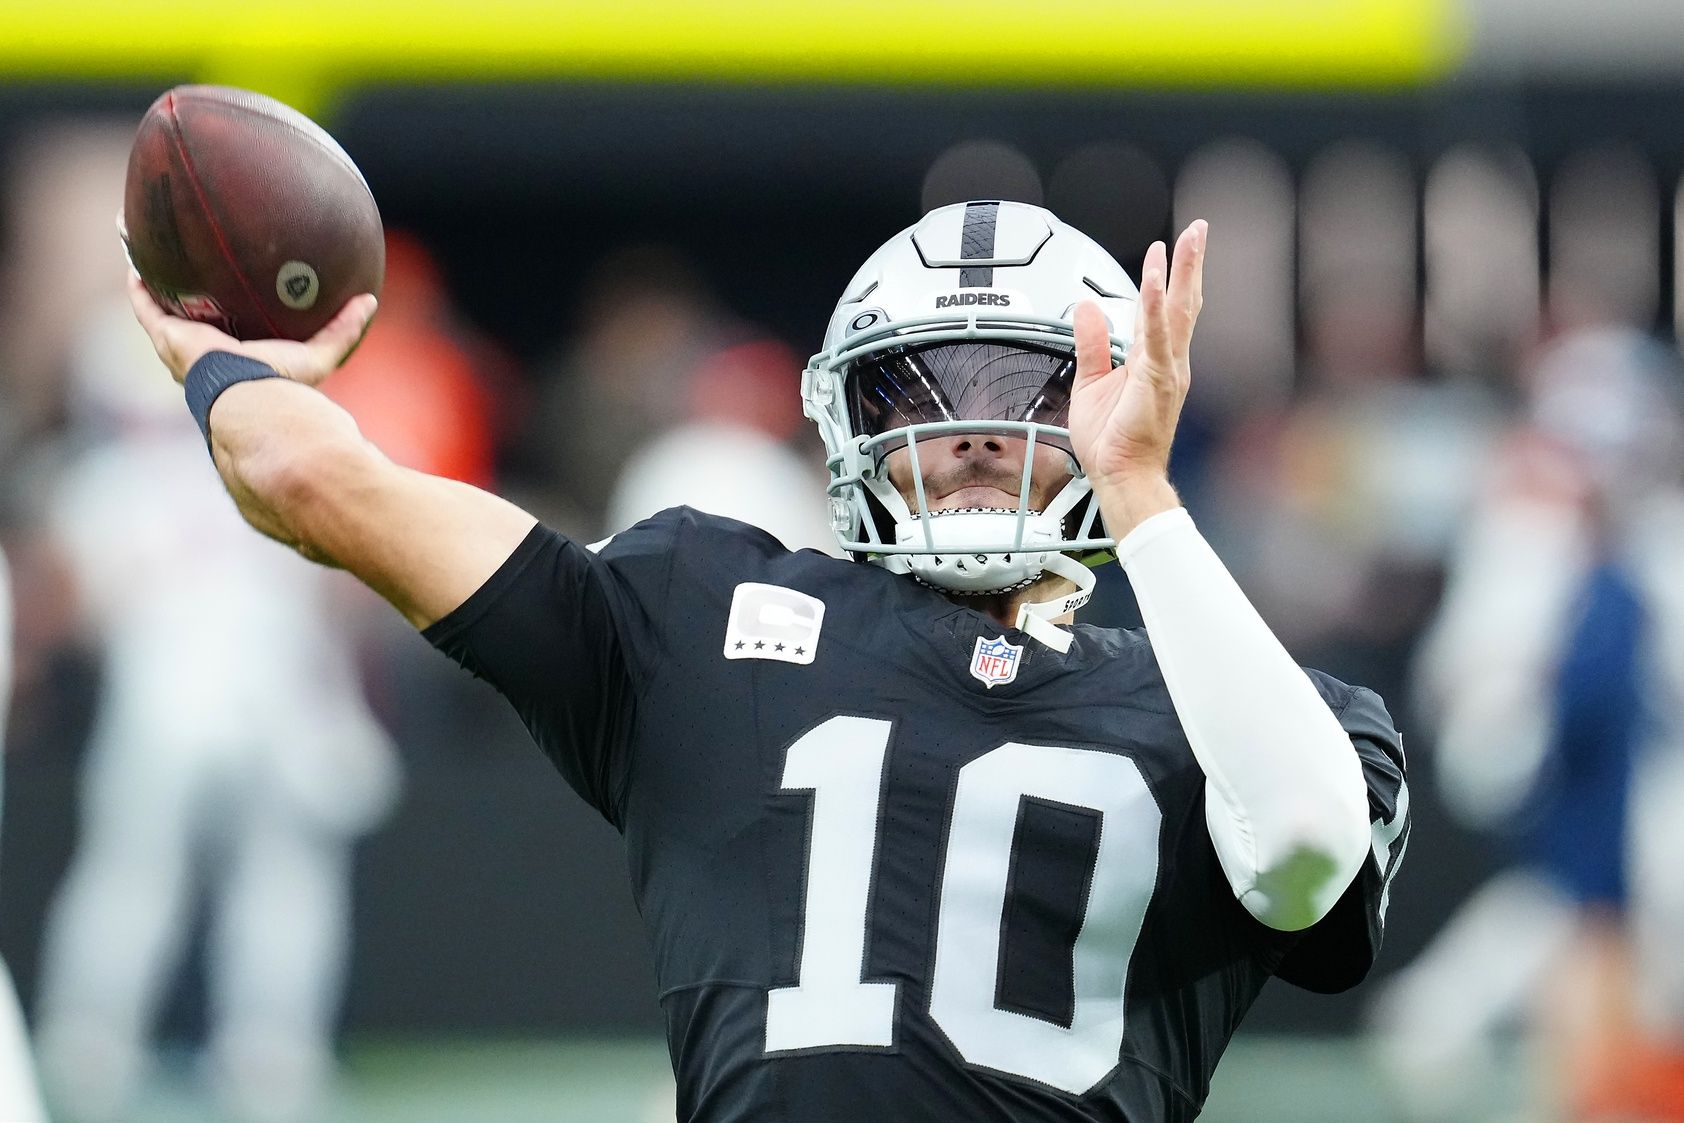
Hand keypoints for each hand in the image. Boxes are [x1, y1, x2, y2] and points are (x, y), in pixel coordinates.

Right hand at [127, 273, 377, 387]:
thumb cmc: (284, 385)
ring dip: (153, 286)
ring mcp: (180, 348)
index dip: (224, 320)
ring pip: (159, 312)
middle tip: (185, 274)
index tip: (226, 298)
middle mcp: (202, 358)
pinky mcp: (166, 338)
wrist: (251, 399)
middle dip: (184, 302)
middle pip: (188, 324)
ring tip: (148, 256)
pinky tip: (136, 257)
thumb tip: (370, 300)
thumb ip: (343, 329)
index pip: (227, 339)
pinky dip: (138, 283)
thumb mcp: (319, 354)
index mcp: (235, 363)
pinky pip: (145, 306)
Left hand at [1068, 220, 1206, 534]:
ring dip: (1183, 273)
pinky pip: (1156, 337)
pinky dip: (1155, 307)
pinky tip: (1156, 281)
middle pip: (1183, 303)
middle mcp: (1167, 362)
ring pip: (1178, 312)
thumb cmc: (1112, 442)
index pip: (1161, 311)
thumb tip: (1086, 310)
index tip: (1163, 252)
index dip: (1163, 279)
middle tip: (1198, 230)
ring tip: (1189, 240)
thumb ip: (1091, 344)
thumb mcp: (1090, 382)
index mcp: (1152, 362)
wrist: (1121, 476)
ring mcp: (1166, 369)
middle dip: (1190, 265)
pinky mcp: (1156, 379)